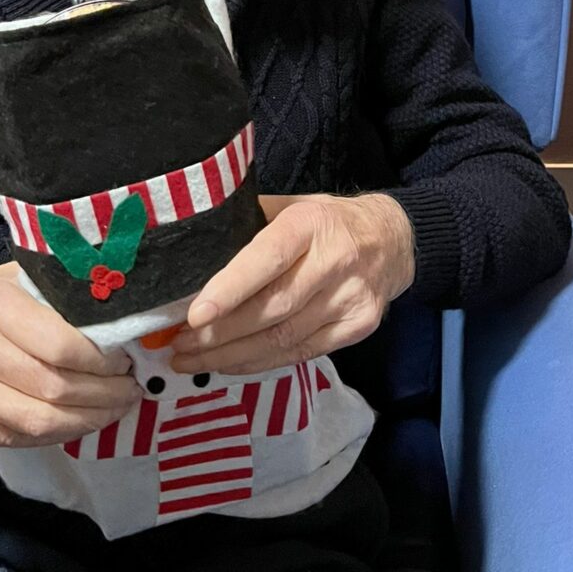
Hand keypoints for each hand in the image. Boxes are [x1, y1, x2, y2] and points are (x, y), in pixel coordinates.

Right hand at [0, 262, 139, 448]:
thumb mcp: (13, 278)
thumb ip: (58, 293)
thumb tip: (120, 313)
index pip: (61, 347)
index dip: (103, 362)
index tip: (126, 362)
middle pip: (54, 389)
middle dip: (104, 396)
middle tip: (130, 390)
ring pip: (38, 422)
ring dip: (87, 421)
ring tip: (114, 409)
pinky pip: (16, 438)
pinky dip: (56, 434)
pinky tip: (78, 422)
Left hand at [172, 193, 414, 374]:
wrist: (393, 239)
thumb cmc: (325, 221)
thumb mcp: (290, 206)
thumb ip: (248, 224)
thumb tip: (191, 250)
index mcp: (310, 224)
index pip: (268, 258)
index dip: (231, 288)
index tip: (195, 314)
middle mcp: (335, 261)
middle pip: (273, 309)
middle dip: (220, 334)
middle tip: (179, 344)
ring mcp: (350, 299)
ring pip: (284, 338)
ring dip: (232, 355)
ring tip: (192, 359)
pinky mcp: (358, 327)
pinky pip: (301, 354)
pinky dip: (260, 363)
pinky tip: (230, 365)